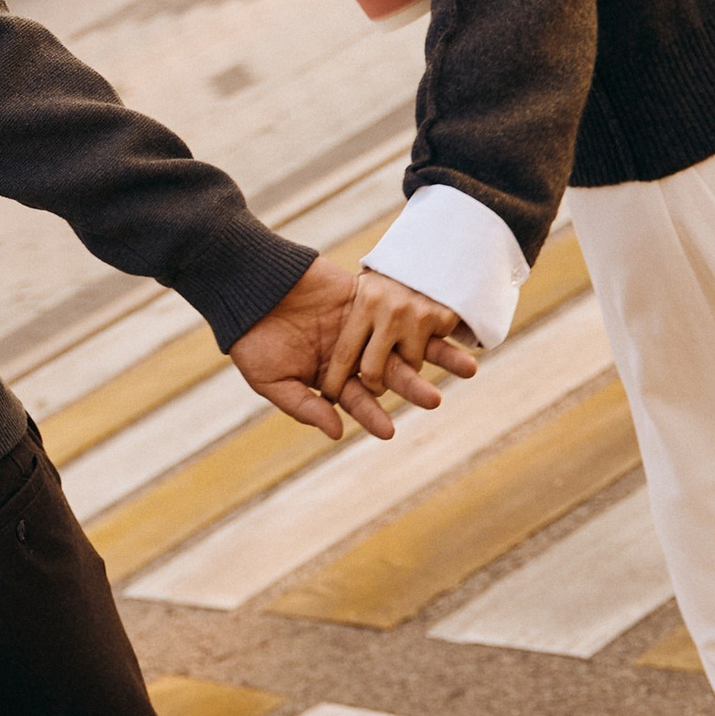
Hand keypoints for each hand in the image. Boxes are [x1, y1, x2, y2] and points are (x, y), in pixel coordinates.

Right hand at [229, 259, 457, 445]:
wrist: (248, 284)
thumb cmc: (251, 337)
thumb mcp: (271, 380)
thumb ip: (304, 406)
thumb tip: (337, 431)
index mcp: (328, 377)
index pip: (357, 399)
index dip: (371, 415)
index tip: (388, 431)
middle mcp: (350, 354)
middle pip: (390, 373)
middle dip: (412, 387)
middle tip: (435, 400)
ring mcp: (360, 325)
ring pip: (403, 342)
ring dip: (434, 355)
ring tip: (466, 367)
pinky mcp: (365, 296)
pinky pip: (399, 308)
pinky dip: (424, 317)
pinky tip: (448, 325)